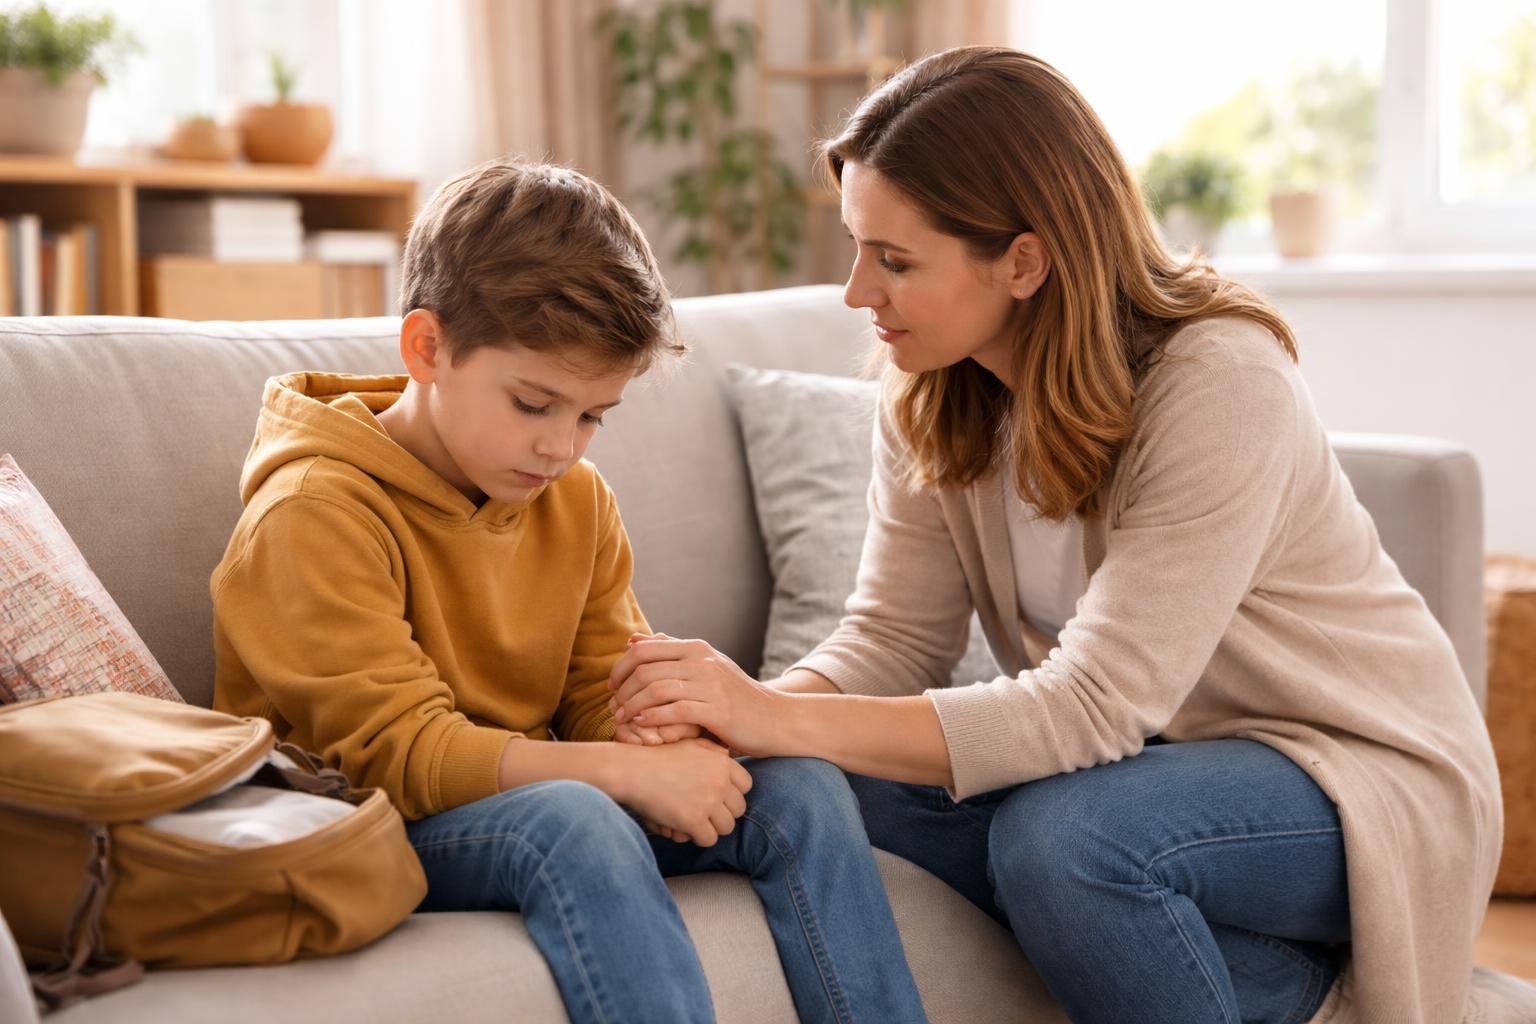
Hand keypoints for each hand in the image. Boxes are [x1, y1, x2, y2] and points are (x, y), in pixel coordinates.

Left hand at [608, 633, 785, 757]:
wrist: (776, 718)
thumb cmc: (735, 696)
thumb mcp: (705, 666)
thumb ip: (670, 651)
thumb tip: (634, 639)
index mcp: (697, 648)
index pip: (644, 649)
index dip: (620, 667)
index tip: (612, 686)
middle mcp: (702, 661)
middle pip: (645, 669)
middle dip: (621, 689)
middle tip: (613, 706)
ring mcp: (710, 685)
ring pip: (655, 689)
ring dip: (632, 705)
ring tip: (622, 719)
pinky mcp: (717, 710)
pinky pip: (674, 711)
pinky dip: (651, 718)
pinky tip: (642, 725)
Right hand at [616, 738, 750, 846]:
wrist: (632, 771)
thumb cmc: (658, 757)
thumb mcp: (689, 744)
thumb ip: (712, 751)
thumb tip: (728, 756)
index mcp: (722, 763)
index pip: (747, 786)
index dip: (732, 794)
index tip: (717, 796)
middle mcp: (720, 782)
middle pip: (739, 809)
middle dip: (723, 813)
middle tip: (705, 812)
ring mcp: (708, 802)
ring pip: (727, 827)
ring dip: (712, 827)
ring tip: (695, 821)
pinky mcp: (694, 820)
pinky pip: (709, 839)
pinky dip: (698, 838)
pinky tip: (685, 829)